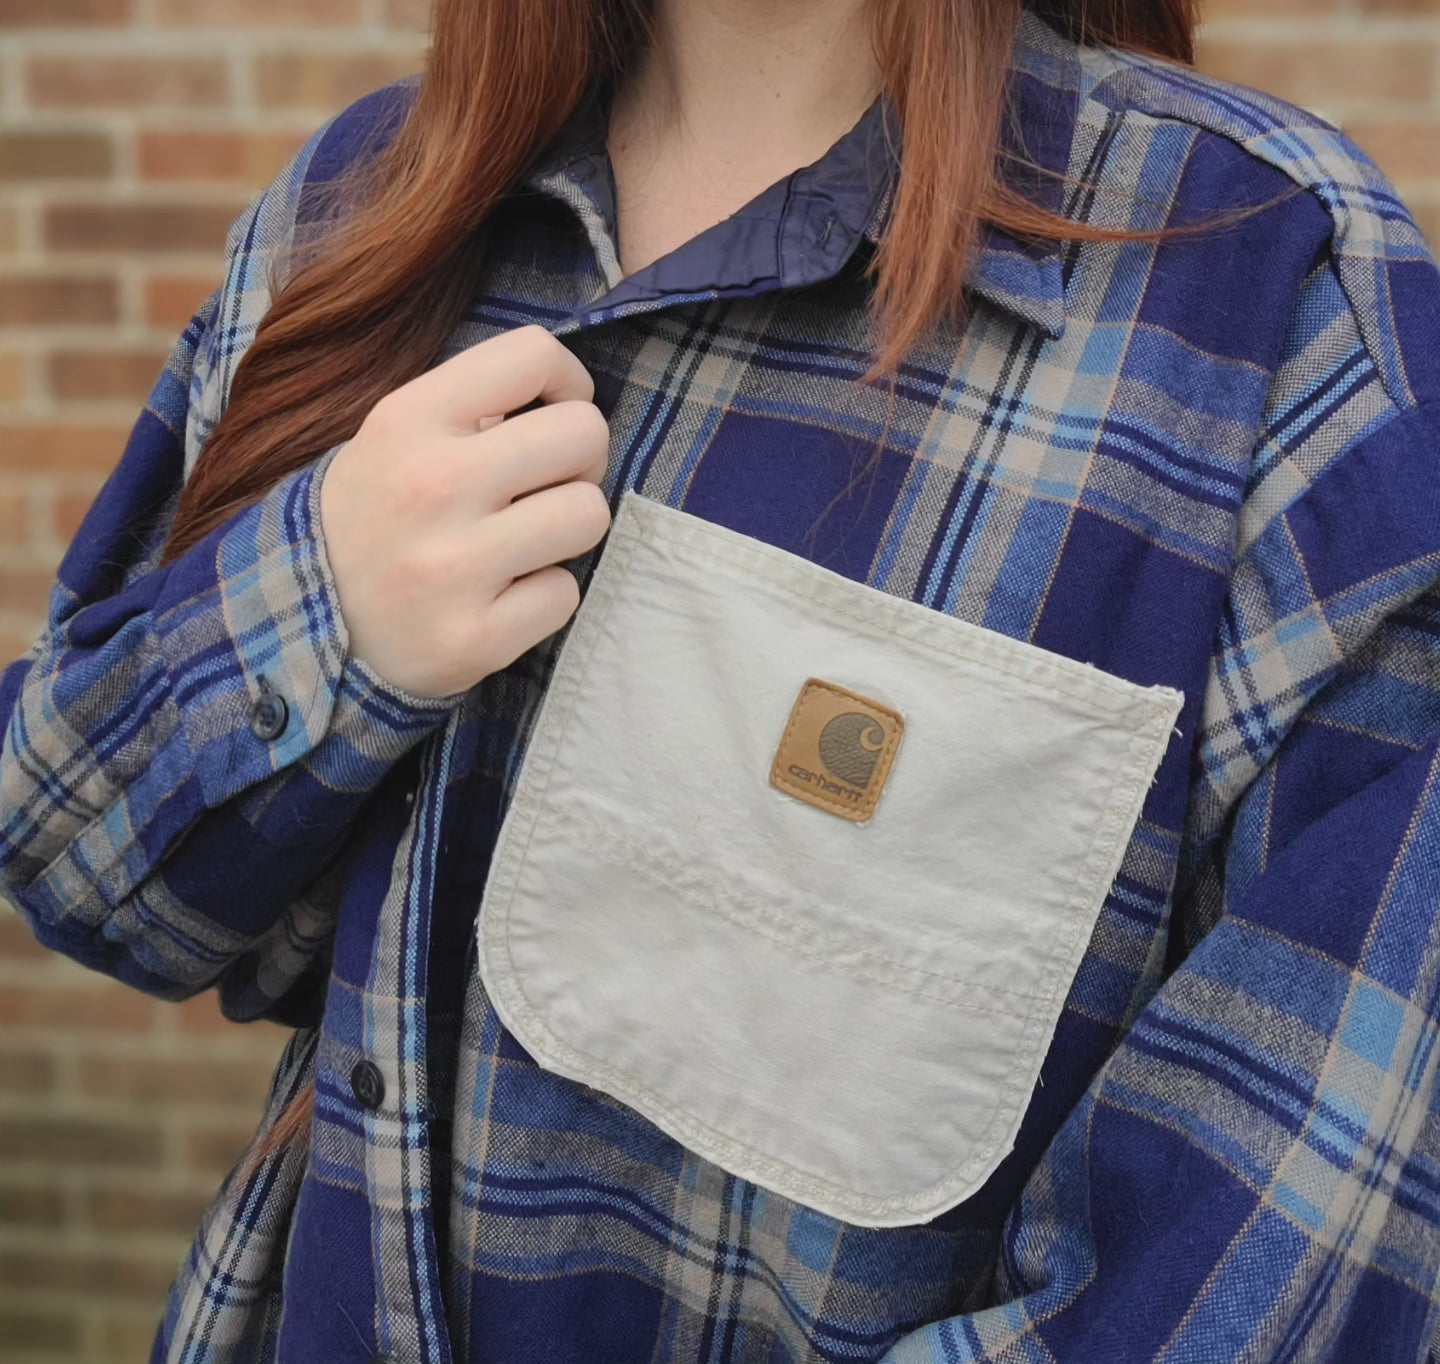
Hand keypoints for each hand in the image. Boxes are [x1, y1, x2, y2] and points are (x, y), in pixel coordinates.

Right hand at [318, 325, 611, 698]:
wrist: (304, 628)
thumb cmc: (375, 519)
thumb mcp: (394, 437)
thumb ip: (472, 406)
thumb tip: (565, 397)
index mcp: (409, 420)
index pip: (533, 356)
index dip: (568, 382)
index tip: (552, 412)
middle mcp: (432, 486)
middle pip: (584, 434)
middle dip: (578, 460)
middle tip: (543, 486)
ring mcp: (454, 568)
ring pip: (590, 515)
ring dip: (566, 530)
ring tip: (521, 541)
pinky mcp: (475, 638)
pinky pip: (565, 593)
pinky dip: (542, 596)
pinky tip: (499, 596)